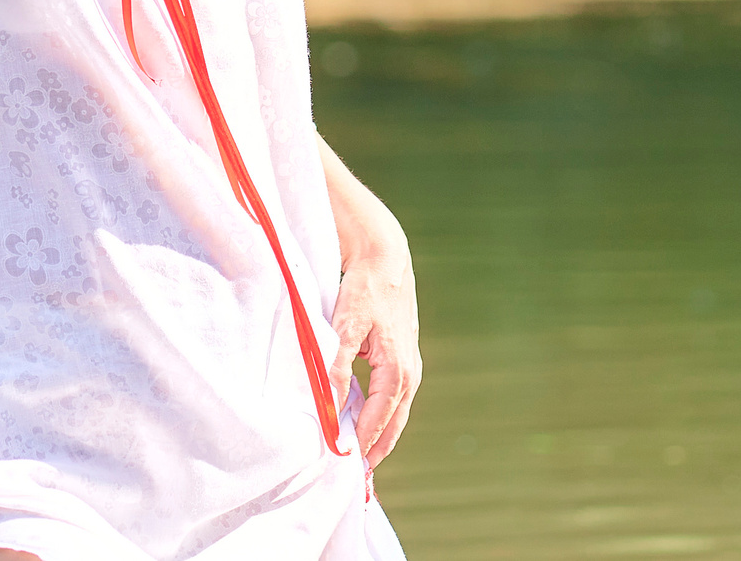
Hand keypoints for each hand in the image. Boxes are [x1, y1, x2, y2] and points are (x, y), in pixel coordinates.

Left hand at [331, 245, 421, 468]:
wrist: (385, 257)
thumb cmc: (364, 288)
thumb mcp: (346, 326)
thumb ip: (337, 368)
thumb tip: (329, 407)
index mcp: (398, 371)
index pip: (377, 421)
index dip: (360, 446)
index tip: (343, 469)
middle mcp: (410, 374)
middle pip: (392, 426)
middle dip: (376, 454)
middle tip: (358, 484)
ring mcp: (410, 366)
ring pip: (395, 414)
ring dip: (379, 438)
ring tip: (362, 464)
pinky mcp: (404, 358)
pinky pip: (393, 399)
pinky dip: (382, 418)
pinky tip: (365, 425)